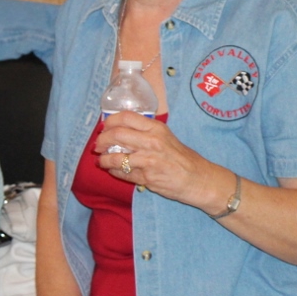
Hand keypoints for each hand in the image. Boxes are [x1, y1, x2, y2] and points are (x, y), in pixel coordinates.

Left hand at [95, 111, 223, 211]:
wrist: (198, 178)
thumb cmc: (181, 157)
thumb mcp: (165, 136)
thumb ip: (144, 131)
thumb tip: (117, 129)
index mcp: (156, 128)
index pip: (125, 117)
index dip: (109, 121)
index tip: (103, 128)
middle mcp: (151, 141)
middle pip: (116, 135)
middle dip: (102, 140)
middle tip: (98, 146)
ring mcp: (149, 160)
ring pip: (116, 157)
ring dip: (104, 160)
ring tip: (101, 161)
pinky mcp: (147, 178)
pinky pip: (123, 174)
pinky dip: (114, 172)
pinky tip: (113, 170)